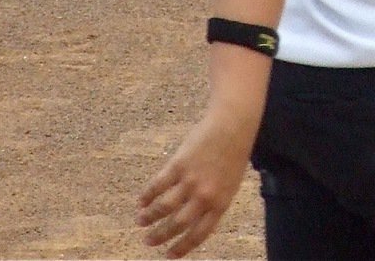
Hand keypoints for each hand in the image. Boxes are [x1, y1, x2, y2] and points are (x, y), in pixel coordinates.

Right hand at [137, 109, 255, 257]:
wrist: (233, 125)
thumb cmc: (234, 154)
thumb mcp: (230, 183)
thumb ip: (213, 202)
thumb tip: (194, 220)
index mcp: (221, 203)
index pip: (199, 234)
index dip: (182, 247)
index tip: (168, 255)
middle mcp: (205, 195)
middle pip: (178, 224)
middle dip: (160, 235)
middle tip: (148, 241)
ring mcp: (191, 180)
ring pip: (165, 207)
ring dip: (149, 217)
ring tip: (140, 221)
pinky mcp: (179, 164)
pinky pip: (158, 185)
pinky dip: (148, 195)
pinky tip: (141, 201)